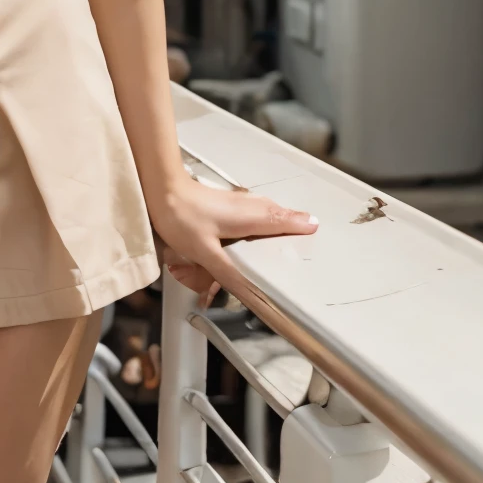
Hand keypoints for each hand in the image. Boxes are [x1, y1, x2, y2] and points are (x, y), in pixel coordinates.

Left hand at [149, 176, 316, 304]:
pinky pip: (256, 209)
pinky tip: (261, 224)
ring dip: (282, 218)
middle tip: (314, 235)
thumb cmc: (181, 217)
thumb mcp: (205, 252)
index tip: (321, 234)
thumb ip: (229, 274)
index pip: (285, 222)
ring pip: (268, 210)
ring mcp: (238, 201)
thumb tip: (253, 294)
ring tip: (296, 230)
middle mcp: (249, 206)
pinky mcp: (228, 202)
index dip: (304, 228)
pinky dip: (266, 216)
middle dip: (297, 224)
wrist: (160, 188)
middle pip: (281, 215)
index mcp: (250, 217)